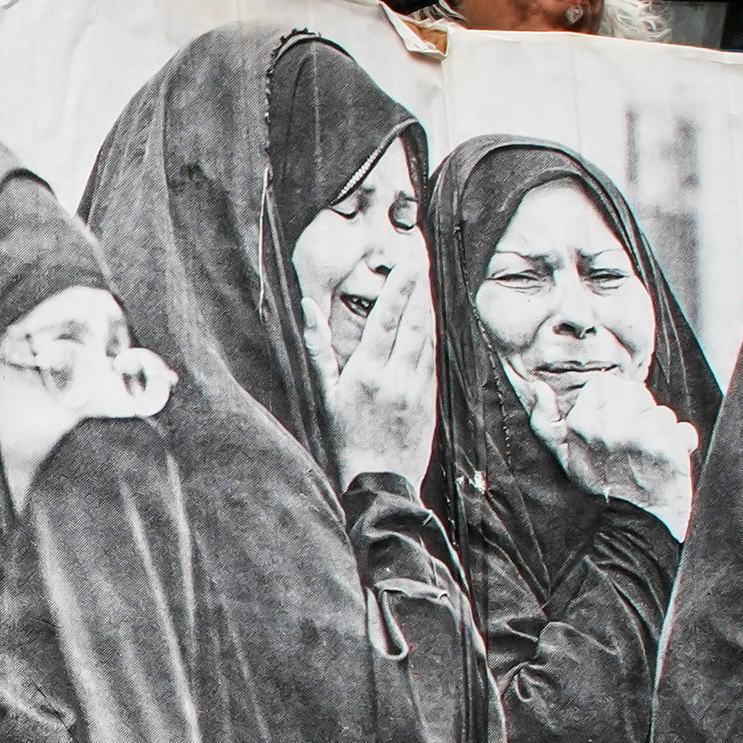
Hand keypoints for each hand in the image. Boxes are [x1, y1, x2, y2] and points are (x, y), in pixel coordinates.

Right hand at [325, 277, 432, 487]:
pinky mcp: (431, 399)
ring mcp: (418, 388)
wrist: (379, 481)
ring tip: (428, 284)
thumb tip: (308, 310)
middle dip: (418, 290)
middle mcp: (396, 377)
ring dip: (428, 309)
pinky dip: (433, 336)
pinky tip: (432, 322)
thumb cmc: (344, 438)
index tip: (406, 266)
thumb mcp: (324, 395)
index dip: (397, 290)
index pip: (385, 321)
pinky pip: (433, 359)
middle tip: (423, 262)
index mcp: (367, 373)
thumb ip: (318, 349)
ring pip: (427, 339)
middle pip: (412, 323)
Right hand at [535, 365, 699, 534]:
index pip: (606, 383)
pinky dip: (682, 444)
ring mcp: (640, 436)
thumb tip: (539, 386)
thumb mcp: (562, 455)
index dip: (612, 401)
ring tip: (649, 454)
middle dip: (639, 412)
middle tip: (632, 442)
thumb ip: (545, 421)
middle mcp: (610, 426)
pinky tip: (668, 460)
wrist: (631, 523)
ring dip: (662, 432)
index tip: (613, 424)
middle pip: (637, 393)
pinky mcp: (668, 449)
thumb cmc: (597, 485)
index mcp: (582, 422)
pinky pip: (683, 431)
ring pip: (661, 413)